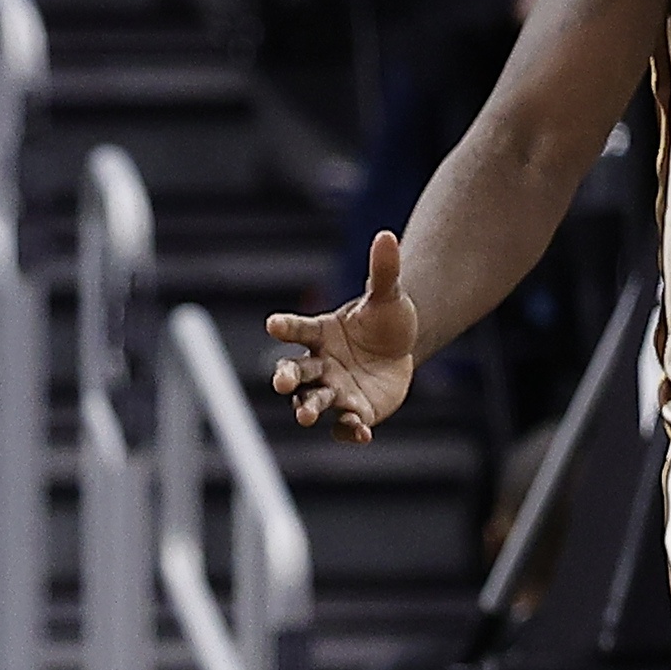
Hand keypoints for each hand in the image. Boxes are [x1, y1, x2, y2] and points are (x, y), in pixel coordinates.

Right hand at [266, 232, 420, 441]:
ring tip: (305, 416)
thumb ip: (383, 271)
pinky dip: (349, 431)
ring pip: (312, 401)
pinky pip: (344, 426)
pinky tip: (361, 433)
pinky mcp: (352, 412)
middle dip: (285, 377)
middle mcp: (320, 364)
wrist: (398, 353)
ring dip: (306, 409)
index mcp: (321, 333)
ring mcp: (334, 390)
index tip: (272, 323)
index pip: (297, 329)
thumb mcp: (387, 296)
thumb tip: (387, 236)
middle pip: (295, 371)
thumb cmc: (384, 321)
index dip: (285, 327)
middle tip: (281, 381)